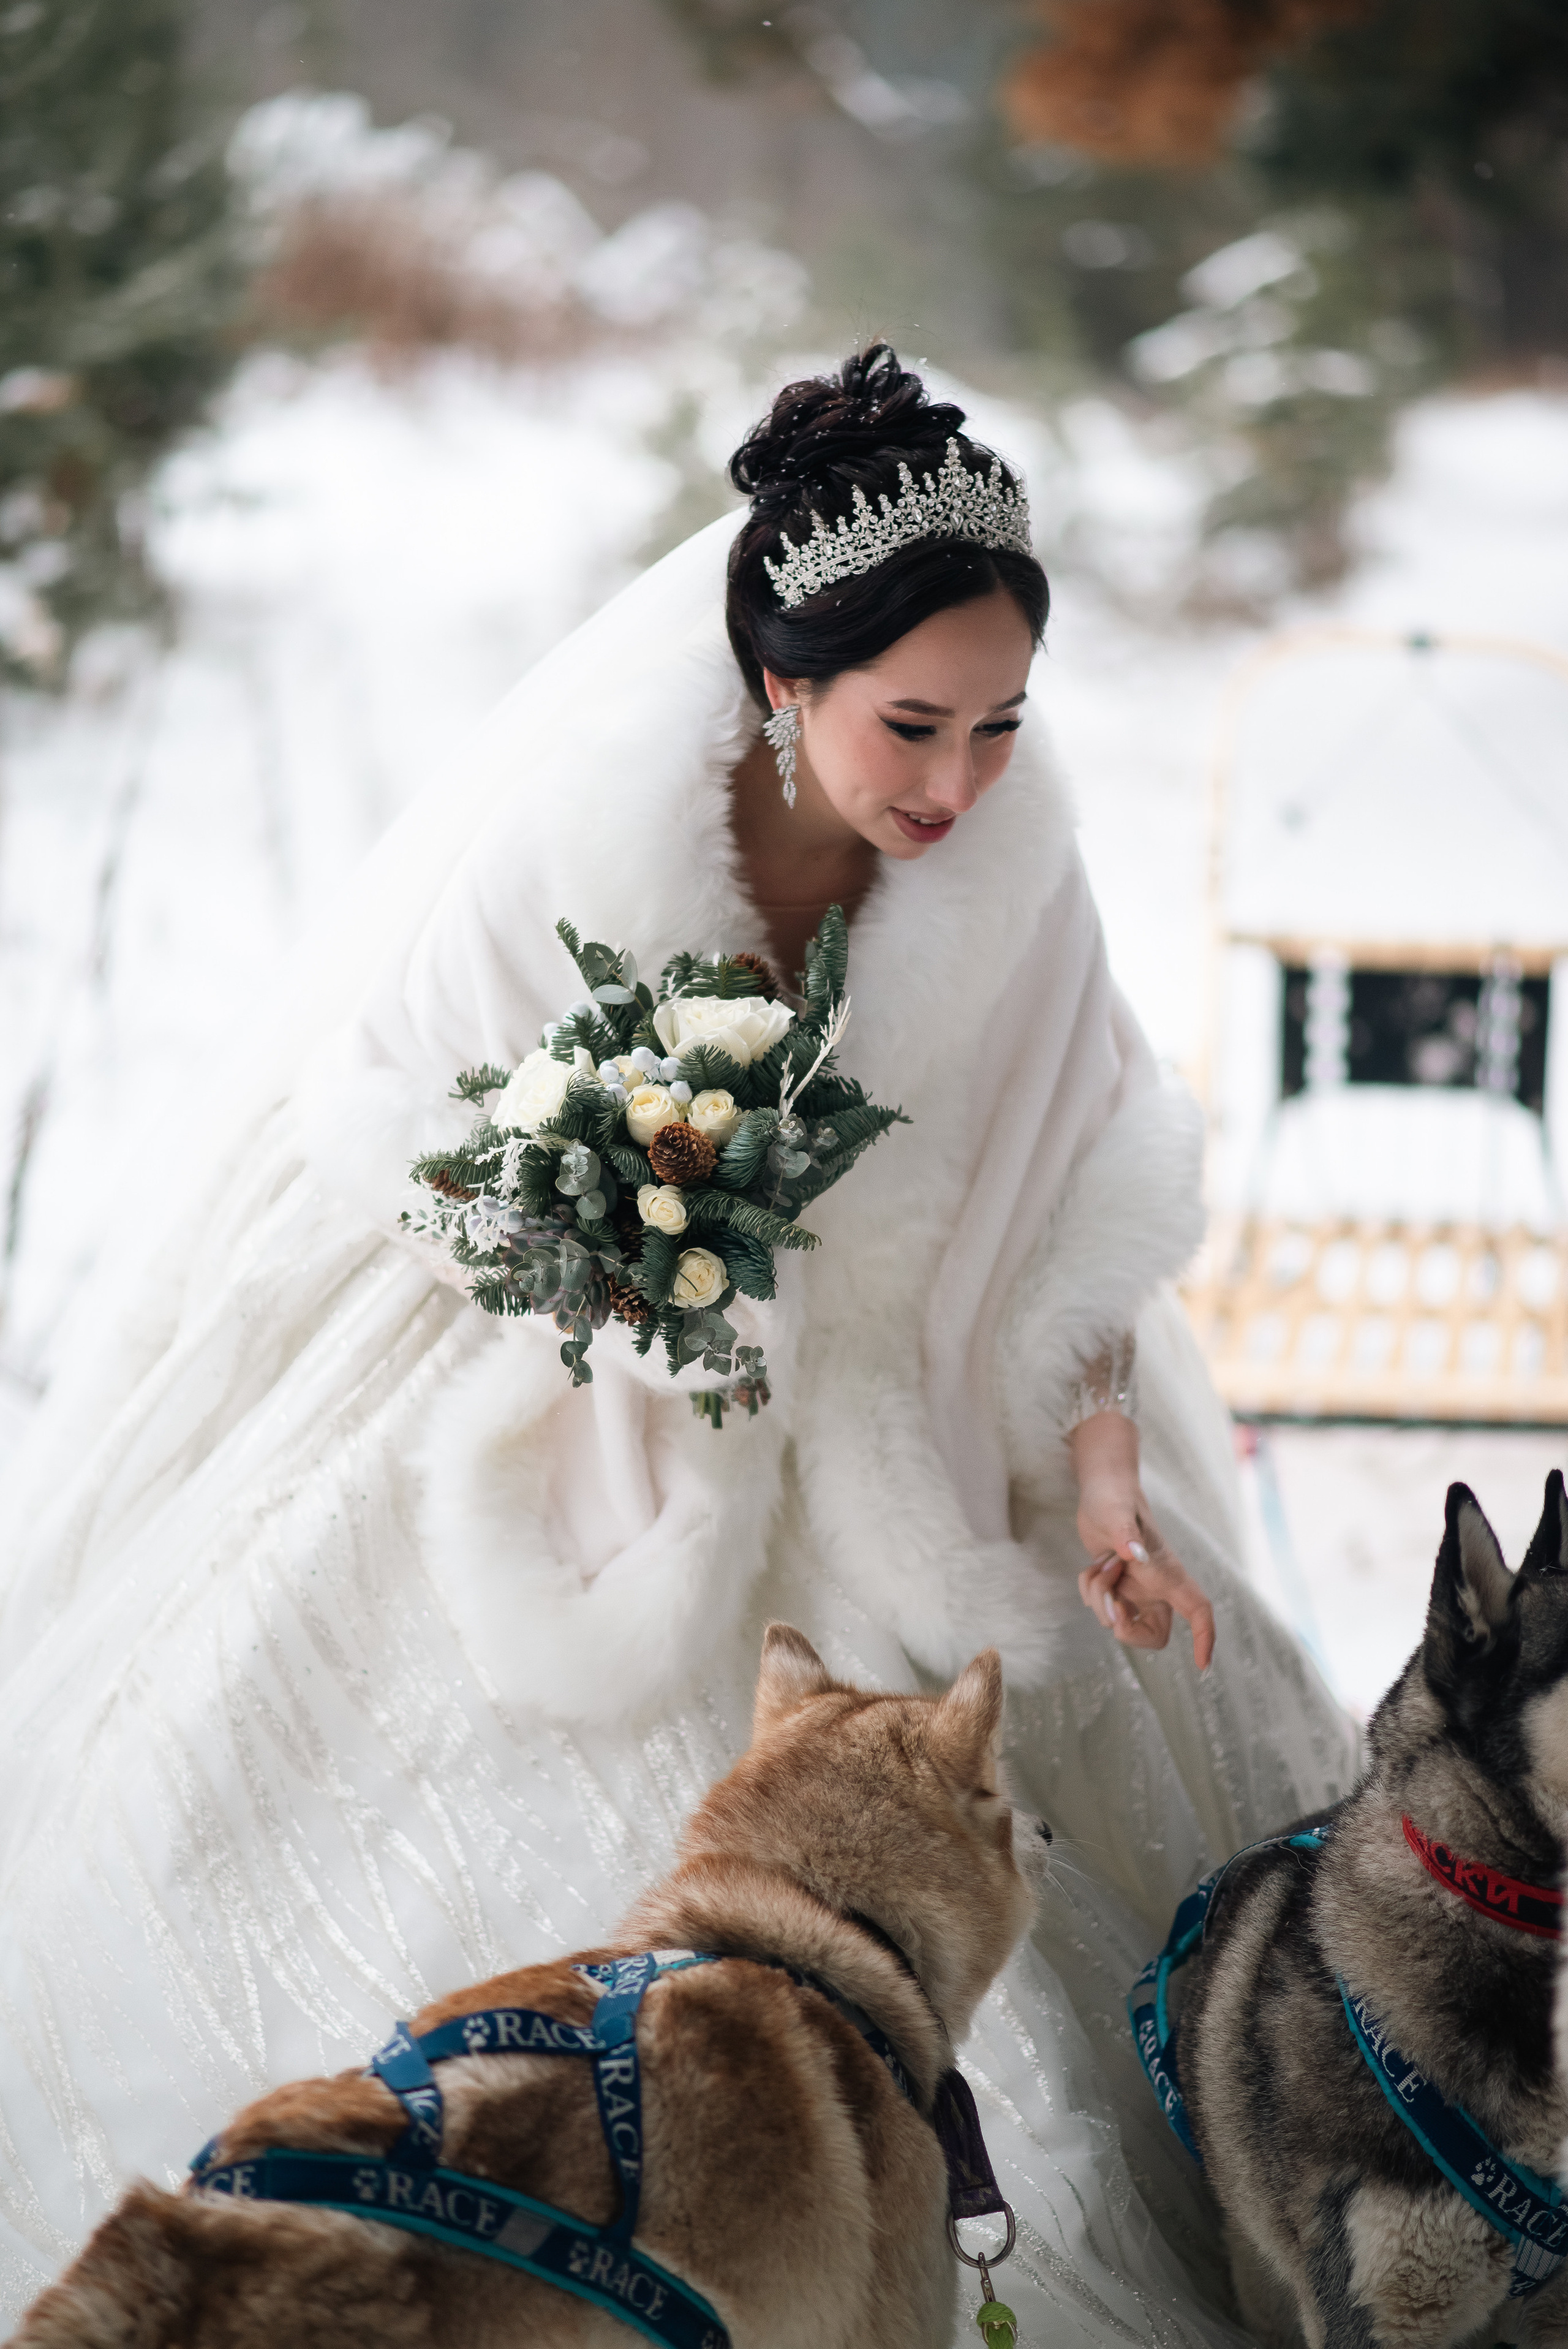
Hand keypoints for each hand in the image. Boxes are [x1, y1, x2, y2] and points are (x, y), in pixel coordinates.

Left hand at [1068, 1411, 1215, 1671]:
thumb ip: (1126, 1535)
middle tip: (1112, 1606)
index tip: (1202, 1666)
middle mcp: (1156, 1587)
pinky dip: (1089, 1590)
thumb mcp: (1118, 1515)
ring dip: (1099, 1597)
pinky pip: (1099, 1608)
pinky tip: (1093, 1565)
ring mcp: (1135, 1589)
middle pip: (1153, 1634)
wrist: (1100, 1492)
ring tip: (1101, 1564)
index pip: (1198, 1610)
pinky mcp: (1116, 1588)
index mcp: (1169, 1574)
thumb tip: (1135, 1555)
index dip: (1204, 1639)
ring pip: (1118, 1621)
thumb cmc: (1116, 1499)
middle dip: (1126, 1628)